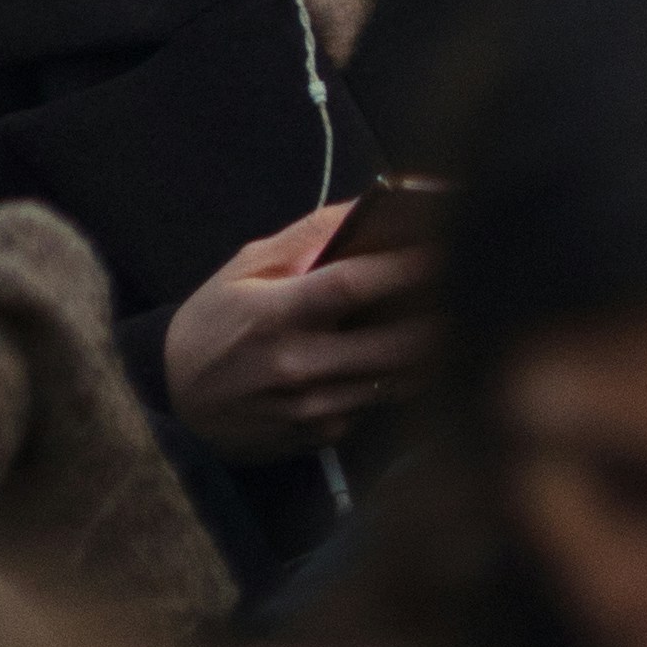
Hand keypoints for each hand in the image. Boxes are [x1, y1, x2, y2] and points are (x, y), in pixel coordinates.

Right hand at [162, 201, 437, 454]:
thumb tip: (363, 209)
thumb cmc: (212, 323)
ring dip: (430, 350)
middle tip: (471, 286)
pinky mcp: (322, 437)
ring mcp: (314, 409)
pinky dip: (396, 381)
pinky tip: (408, 358)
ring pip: (394, 381)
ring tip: (457, 318)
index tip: (443, 242)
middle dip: (437, 313)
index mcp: (278, 313)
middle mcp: (300, 365)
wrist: (175, 402)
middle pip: (391, 342)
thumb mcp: (245, 266)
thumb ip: (305, 238)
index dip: (403, 265)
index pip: (354, 285)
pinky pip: (375, 406)